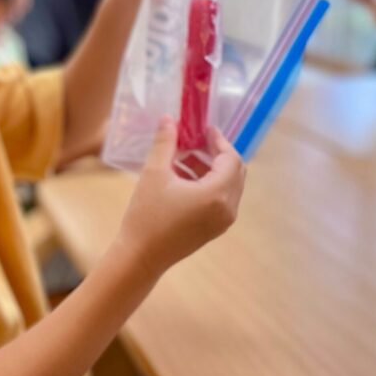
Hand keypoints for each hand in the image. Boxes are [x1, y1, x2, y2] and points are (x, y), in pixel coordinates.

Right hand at [116, 117, 244, 278]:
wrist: (141, 256)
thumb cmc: (147, 215)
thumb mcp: (154, 173)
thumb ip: (165, 143)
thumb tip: (169, 118)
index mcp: (217, 194)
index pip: (230, 158)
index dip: (218, 140)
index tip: (202, 128)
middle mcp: (227, 208)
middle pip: (234, 171)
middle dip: (215, 153)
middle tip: (194, 140)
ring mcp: (223, 221)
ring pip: (227, 185)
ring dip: (209, 168)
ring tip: (181, 158)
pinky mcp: (214, 228)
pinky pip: (221, 198)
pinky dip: (207, 184)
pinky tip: (181, 178)